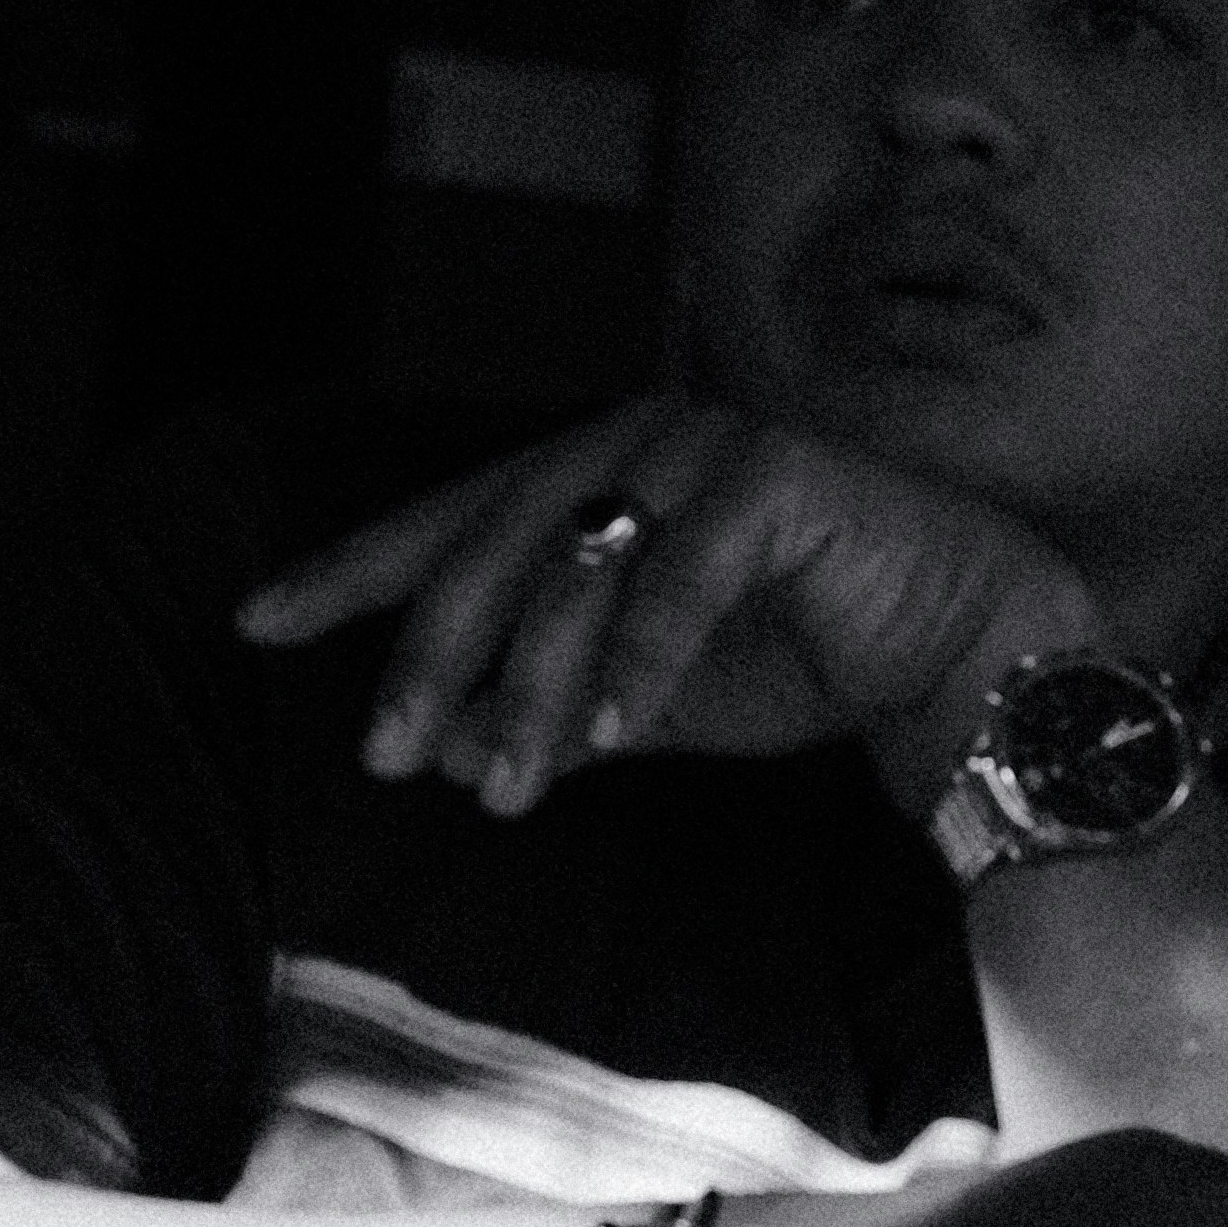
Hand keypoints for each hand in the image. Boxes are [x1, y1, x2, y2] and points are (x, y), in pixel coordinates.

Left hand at [239, 401, 1108, 818]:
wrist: (968, 651)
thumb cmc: (811, 660)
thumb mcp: (644, 701)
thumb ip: (544, 708)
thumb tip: (433, 748)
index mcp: (594, 472)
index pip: (448, 522)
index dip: (352, 573)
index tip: (259, 625)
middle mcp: (636, 440)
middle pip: (493, 545)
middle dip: (430, 657)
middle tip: (383, 753)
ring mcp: (707, 448)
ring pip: (578, 565)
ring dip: (534, 685)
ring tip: (513, 786)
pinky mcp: (779, 478)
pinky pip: (684, 574)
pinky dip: (640, 657)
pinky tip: (608, 737)